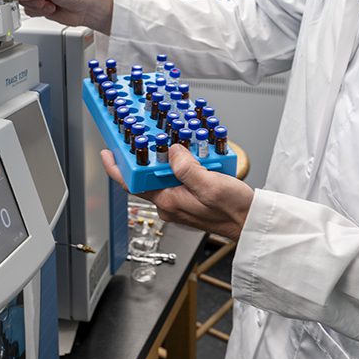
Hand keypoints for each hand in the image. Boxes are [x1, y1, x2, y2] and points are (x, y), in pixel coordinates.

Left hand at [101, 145, 253, 240]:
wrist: (250, 222)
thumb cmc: (234, 210)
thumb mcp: (211, 185)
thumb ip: (187, 168)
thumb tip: (171, 152)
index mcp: (169, 201)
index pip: (133, 184)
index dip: (117, 168)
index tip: (108, 153)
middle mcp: (171, 203)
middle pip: (149, 176)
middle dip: (149, 156)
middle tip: (149, 136)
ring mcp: (180, 202)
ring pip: (166, 175)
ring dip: (170, 158)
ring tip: (180, 143)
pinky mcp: (190, 198)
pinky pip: (180, 178)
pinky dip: (184, 164)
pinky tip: (196, 156)